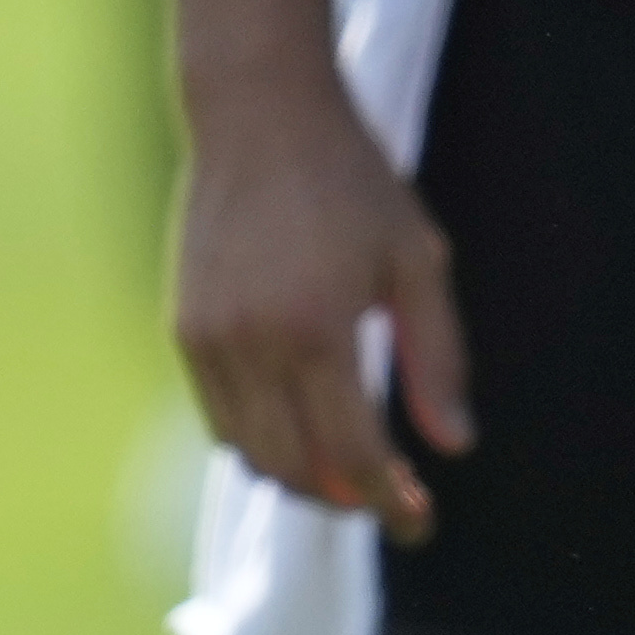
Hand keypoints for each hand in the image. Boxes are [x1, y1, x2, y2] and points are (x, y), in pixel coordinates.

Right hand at [171, 66, 470, 537]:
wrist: (256, 112)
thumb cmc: (349, 181)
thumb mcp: (417, 261)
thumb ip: (436, 358)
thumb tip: (452, 446)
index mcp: (316, 330)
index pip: (352, 457)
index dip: (390, 504)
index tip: (421, 522)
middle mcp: (251, 343)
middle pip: (294, 468)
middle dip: (345, 499)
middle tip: (388, 498)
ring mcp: (206, 336)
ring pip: (247, 451)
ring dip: (298, 475)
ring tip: (343, 470)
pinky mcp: (183, 324)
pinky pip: (217, 414)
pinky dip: (256, 439)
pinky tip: (295, 422)